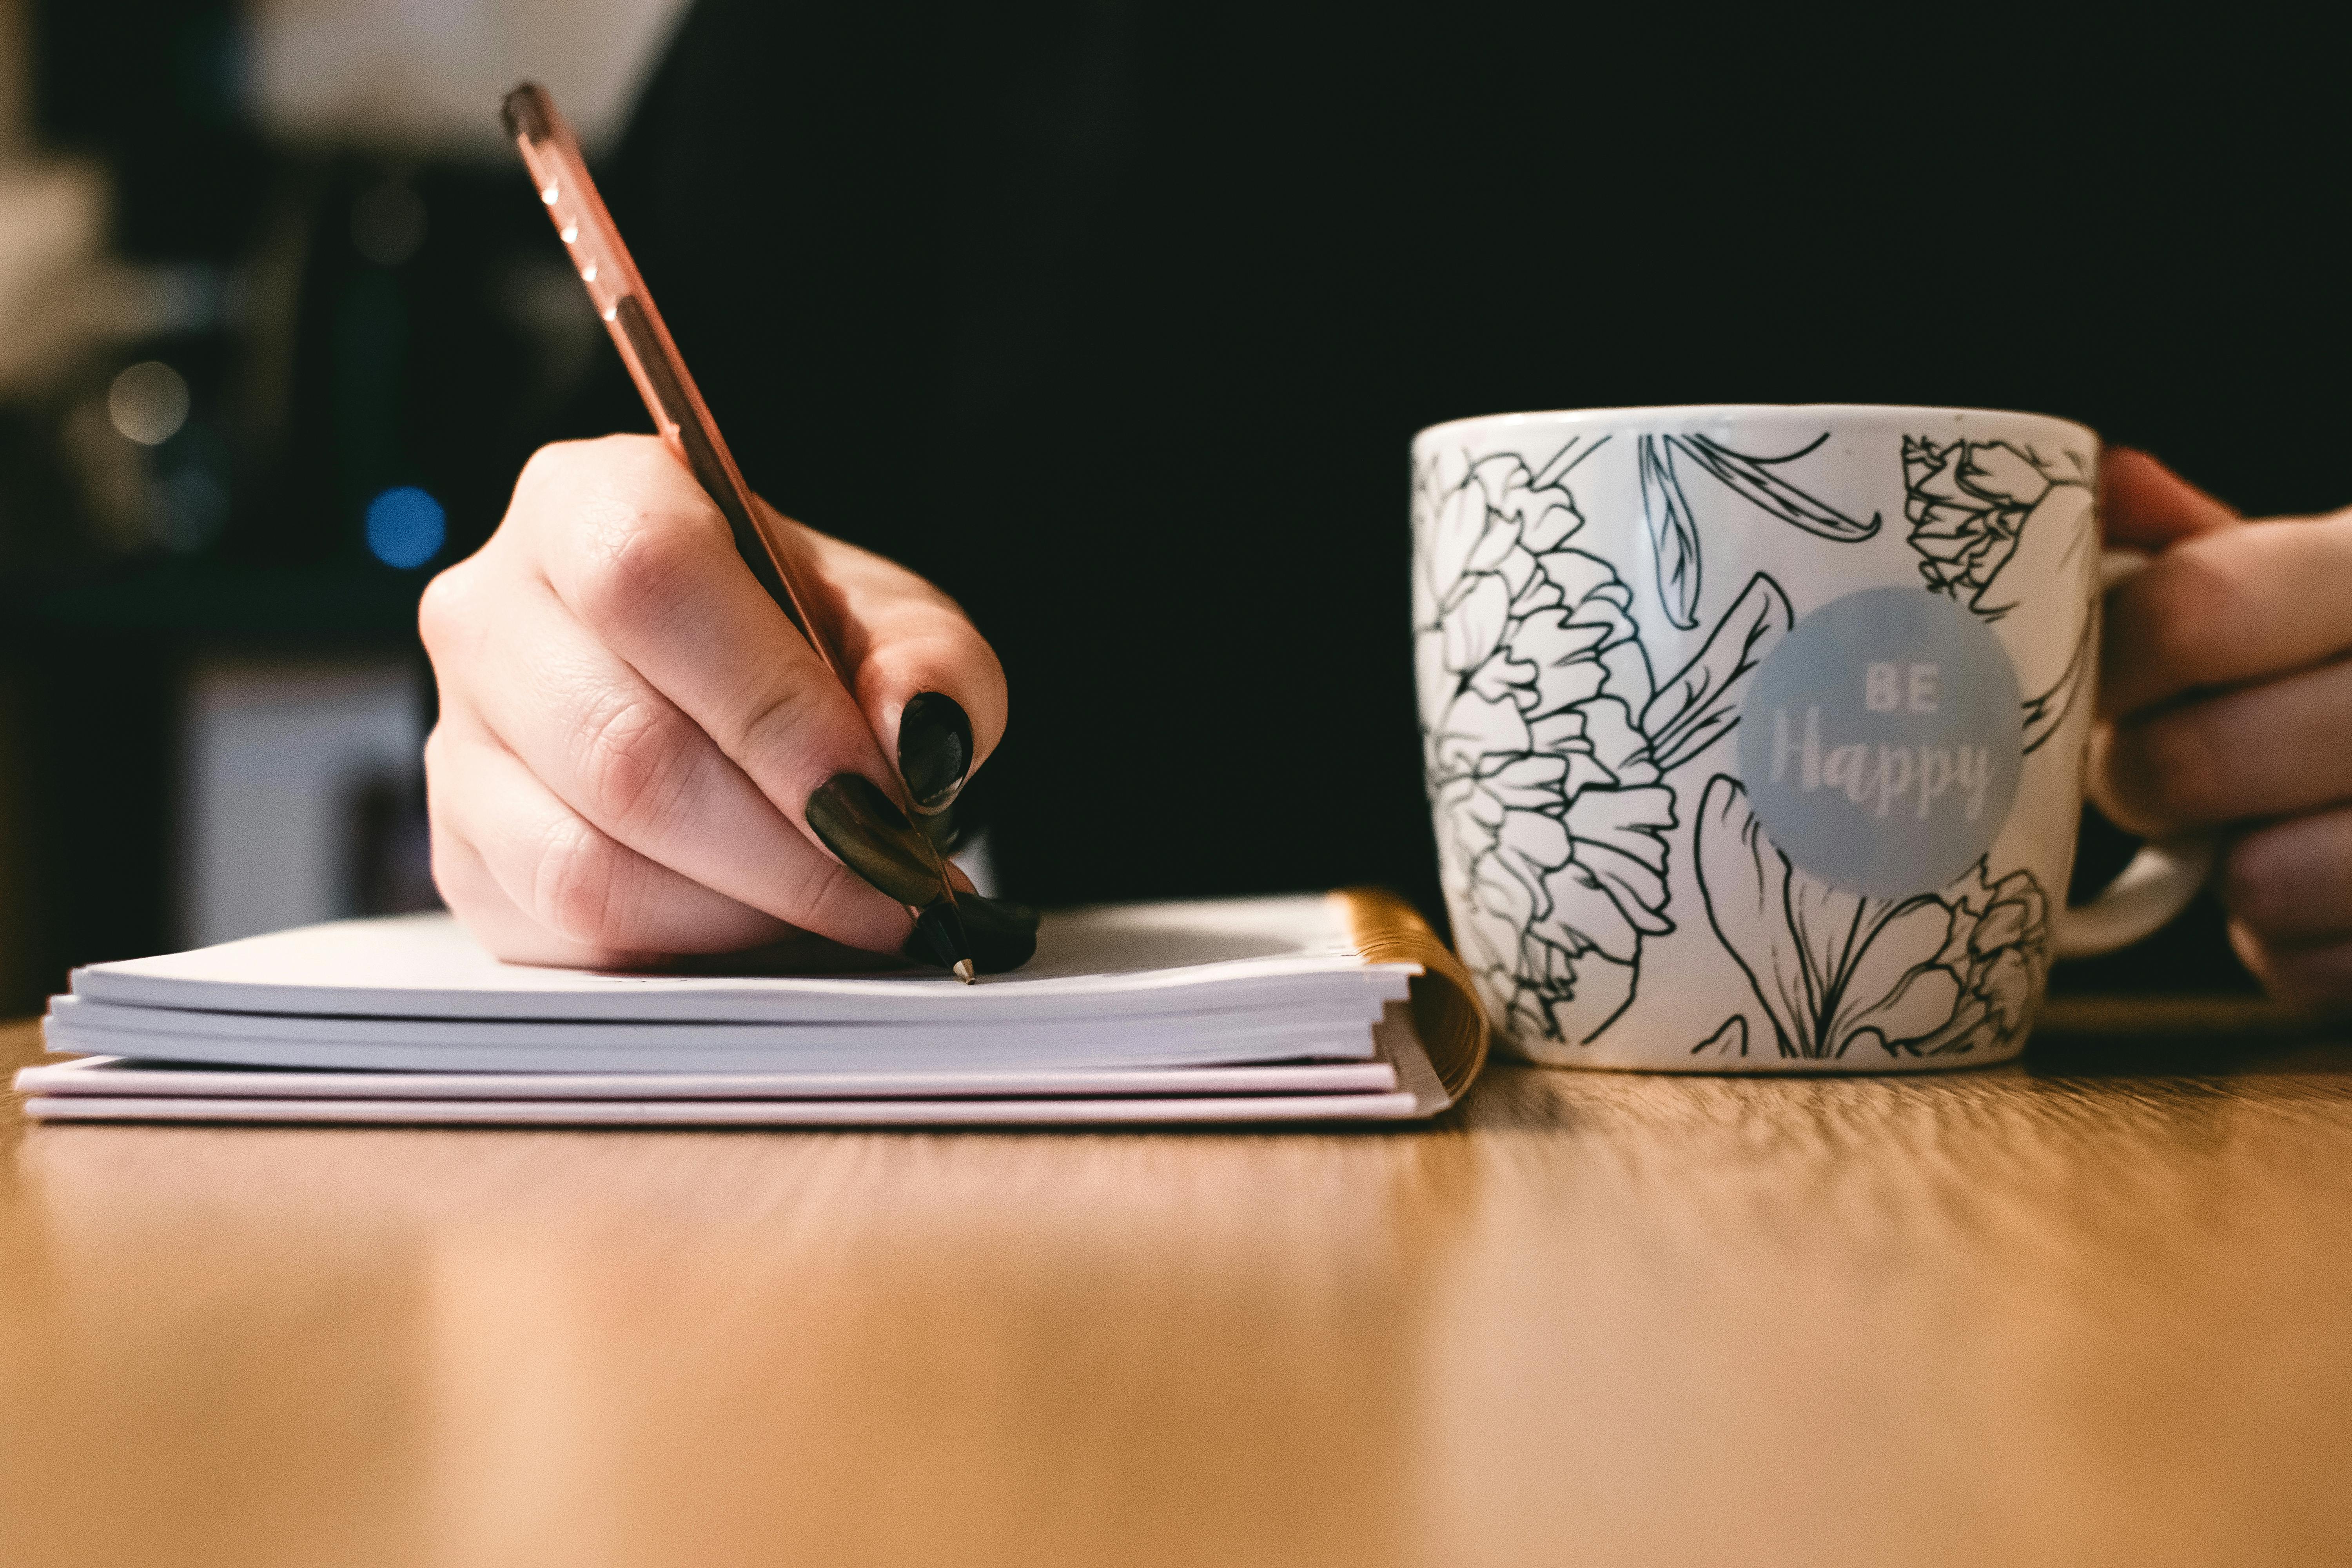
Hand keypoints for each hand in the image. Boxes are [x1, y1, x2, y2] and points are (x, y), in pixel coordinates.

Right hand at [420, 435, 1006, 967]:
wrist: (737, 695)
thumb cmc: (811, 644)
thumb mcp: (901, 629)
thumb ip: (932, 669)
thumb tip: (916, 738)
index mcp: (588, 503)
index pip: (648, 583)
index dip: (772, 708)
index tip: (882, 799)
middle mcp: (489, 611)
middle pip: (623, 749)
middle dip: (787, 847)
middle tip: (895, 884)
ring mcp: (457, 740)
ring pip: (585, 862)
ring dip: (743, 909)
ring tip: (843, 907)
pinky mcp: (461, 855)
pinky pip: (567, 931)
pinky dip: (687, 947)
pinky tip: (764, 923)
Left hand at [2090, 448, 2351, 1008]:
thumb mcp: (2324, 579)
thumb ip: (2213, 546)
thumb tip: (2100, 481)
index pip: (2190, 612)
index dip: (2113, 662)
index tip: (2100, 684)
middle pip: (2190, 764)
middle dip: (2143, 779)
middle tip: (2159, 769)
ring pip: (2257, 882)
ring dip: (2228, 869)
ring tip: (2255, 827)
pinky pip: (2300, 966)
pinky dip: (2288, 944)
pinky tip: (2321, 894)